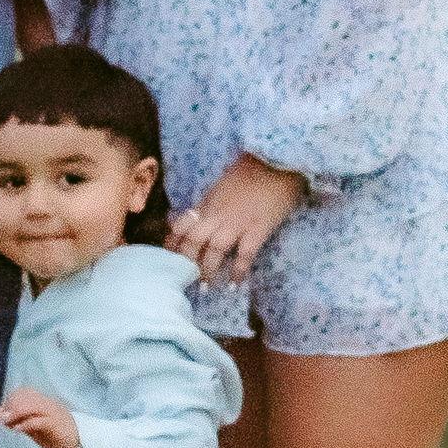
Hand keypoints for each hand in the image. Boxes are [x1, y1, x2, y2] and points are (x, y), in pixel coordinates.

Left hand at [0, 386, 79, 447]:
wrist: (76, 446)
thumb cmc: (52, 435)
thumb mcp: (32, 426)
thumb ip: (17, 419)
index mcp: (44, 401)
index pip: (24, 392)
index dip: (10, 400)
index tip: (1, 413)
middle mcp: (49, 404)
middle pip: (27, 396)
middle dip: (11, 406)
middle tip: (2, 419)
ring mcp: (53, 413)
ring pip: (32, 406)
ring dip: (16, 413)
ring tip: (7, 423)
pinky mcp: (55, 426)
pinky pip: (38, 421)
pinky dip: (25, 424)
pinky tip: (17, 430)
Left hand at [169, 155, 304, 284]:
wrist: (279, 159)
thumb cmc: (253, 170)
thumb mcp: (223, 184)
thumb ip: (210, 202)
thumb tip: (197, 219)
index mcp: (208, 202)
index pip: (181, 224)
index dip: (173, 243)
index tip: (168, 259)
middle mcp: (218, 213)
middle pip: (194, 240)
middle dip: (187, 262)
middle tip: (185, 279)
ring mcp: (238, 221)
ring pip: (215, 249)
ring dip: (208, 270)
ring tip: (206, 287)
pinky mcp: (259, 227)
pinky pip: (245, 253)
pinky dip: (238, 270)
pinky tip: (234, 284)